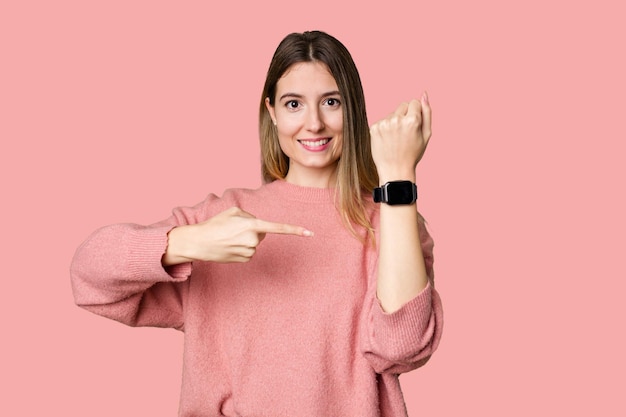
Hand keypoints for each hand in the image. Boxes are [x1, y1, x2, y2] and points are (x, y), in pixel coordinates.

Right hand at [163, 207, 312, 264]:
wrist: (198, 242)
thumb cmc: (215, 224)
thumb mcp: (233, 212)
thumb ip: (250, 215)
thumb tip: (257, 226)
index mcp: (252, 224)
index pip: (278, 227)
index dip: (295, 230)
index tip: (310, 233)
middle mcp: (253, 239)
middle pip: (262, 233)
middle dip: (252, 230)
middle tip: (234, 229)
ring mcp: (250, 251)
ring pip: (255, 243)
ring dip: (245, 239)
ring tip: (229, 238)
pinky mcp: (245, 259)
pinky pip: (249, 251)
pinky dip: (241, 248)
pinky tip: (229, 246)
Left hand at [370, 92, 431, 181]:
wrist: (395, 170)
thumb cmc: (413, 154)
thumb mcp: (426, 135)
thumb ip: (427, 112)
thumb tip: (424, 94)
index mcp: (412, 120)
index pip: (414, 102)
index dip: (415, 114)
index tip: (413, 126)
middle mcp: (397, 120)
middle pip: (402, 106)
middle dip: (405, 116)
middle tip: (405, 134)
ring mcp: (384, 124)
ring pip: (392, 113)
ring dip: (395, 122)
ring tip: (396, 139)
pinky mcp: (374, 128)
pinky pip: (383, 121)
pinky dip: (385, 128)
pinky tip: (388, 140)